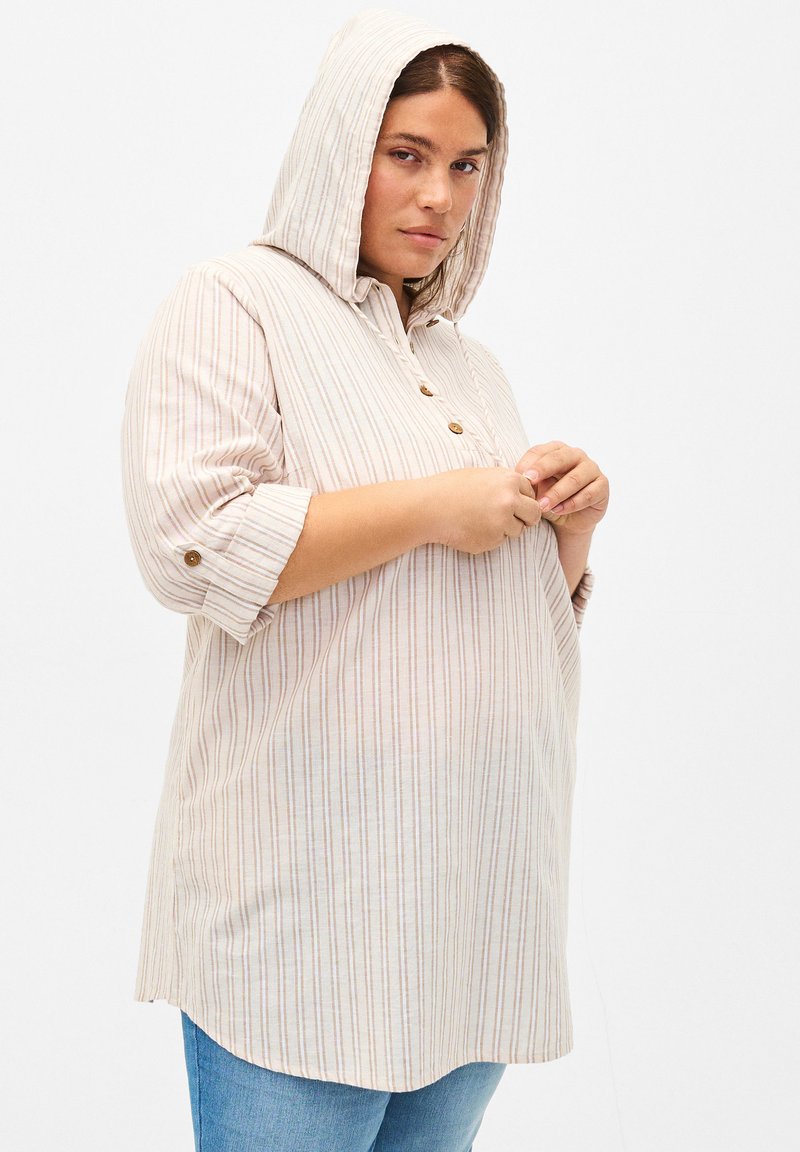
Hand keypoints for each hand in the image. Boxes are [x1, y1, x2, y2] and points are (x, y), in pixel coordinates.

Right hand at [426, 466, 541, 553]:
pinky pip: (498, 542)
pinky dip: (488, 537)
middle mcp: (509, 501)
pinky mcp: (491, 541)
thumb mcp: (482, 476)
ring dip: (504, 528)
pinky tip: (470, 528)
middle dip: (526, 517)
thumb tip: (524, 494)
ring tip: (479, 520)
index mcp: (508, 481)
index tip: (511, 501)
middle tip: (510, 518)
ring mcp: (501, 523)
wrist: (427, 507)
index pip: (532, 493)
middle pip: (534, 514)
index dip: (522, 498)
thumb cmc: (450, 489)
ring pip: (516, 531)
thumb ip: (505, 484)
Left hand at [514, 441, 608, 535]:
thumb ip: (530, 483)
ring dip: (557, 493)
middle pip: (559, 458)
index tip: (517, 475)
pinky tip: (558, 511)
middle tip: (529, 480)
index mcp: (556, 450)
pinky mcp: (602, 486)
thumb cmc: (550, 499)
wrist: (569, 521)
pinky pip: (588, 494)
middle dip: (542, 469)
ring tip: (542, 505)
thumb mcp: (536, 490)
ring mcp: (591, 469)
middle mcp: (576, 455)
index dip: (528, 462)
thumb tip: (520, 481)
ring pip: (575, 478)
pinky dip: (572, 504)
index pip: (541, 450)